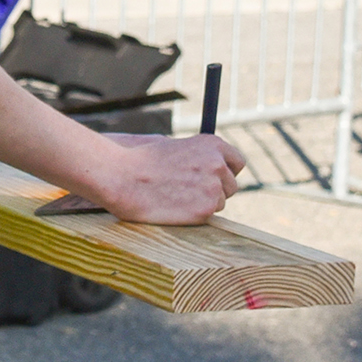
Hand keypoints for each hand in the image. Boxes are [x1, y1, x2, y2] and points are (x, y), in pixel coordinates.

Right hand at [92, 132, 246, 223]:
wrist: (123, 177)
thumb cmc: (142, 161)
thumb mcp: (175, 146)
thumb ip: (198, 156)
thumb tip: (213, 167)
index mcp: (212, 144)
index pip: (237, 163)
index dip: (225, 172)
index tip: (214, 179)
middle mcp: (218, 164)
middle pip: (231, 186)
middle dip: (215, 191)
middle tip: (189, 193)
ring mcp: (213, 187)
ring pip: (220, 203)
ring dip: (204, 204)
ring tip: (176, 198)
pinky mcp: (205, 210)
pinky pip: (209, 217)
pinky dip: (195, 216)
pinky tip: (175, 207)